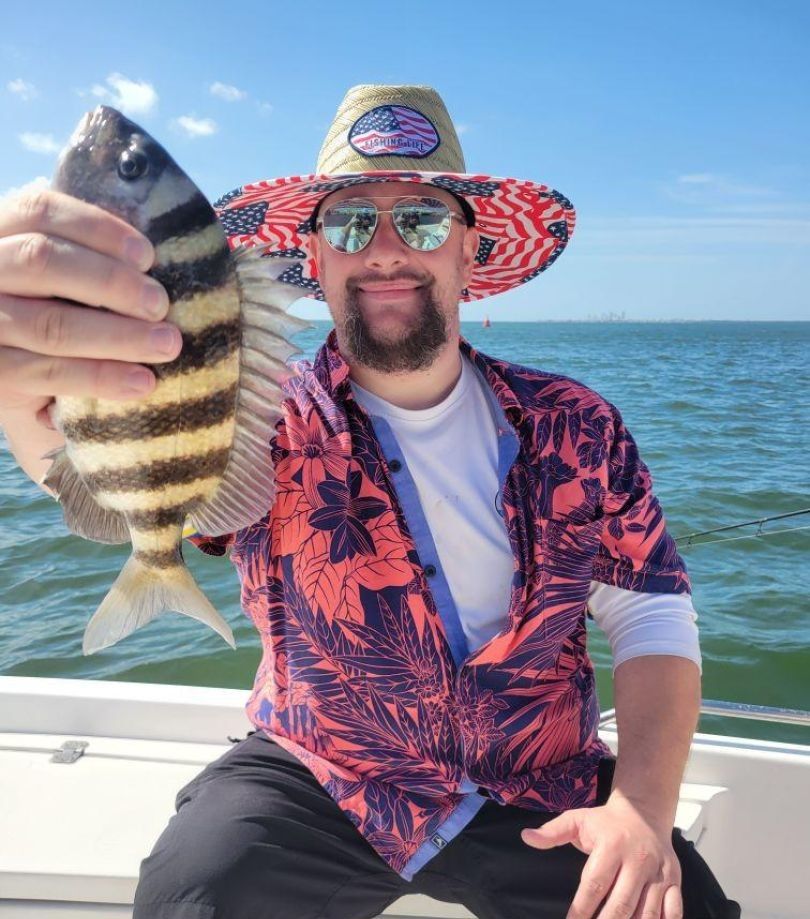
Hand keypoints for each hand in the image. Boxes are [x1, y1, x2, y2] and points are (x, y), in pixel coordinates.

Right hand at [0, 189, 179, 427]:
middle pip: (41, 262)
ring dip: (119, 335)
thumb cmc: (55, 318)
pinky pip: (50, 372)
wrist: (24, 386)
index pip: (39, 211)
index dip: (97, 228)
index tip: (146, 255)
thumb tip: (155, 257)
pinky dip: (102, 376)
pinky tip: (142, 382)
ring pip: (50, 323)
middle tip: (160, 304)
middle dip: (111, 282)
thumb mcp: (63, 282)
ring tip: (166, 344)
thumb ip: (92, 260)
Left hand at [521, 795, 681, 917]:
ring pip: (648, 913)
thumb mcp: (578, 819)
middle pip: (621, 904)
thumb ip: (553, 832)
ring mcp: (659, 873)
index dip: (581, 909)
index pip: (594, 884)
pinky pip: (674, 911)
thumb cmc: (606, 822)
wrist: (644, 811)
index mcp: (612, 845)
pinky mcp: (675, 881)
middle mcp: (637, 860)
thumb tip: (526, 837)